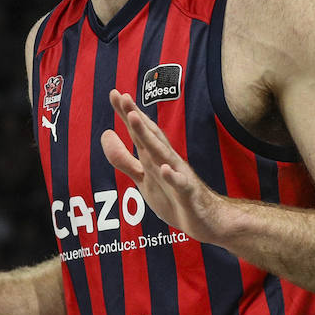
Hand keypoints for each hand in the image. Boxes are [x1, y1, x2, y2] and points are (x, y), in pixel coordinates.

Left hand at [100, 90, 230, 245]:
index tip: (114, 93)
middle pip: (149, 136)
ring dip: (149, 137)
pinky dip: (172, 177)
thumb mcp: (143, 178)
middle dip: (135, 117)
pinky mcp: (188, 194)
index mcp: (154, 157)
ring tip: (134, 119)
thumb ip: (123, 159)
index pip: (139, 132)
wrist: (208, 221)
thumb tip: (105, 134)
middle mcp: (166, 161)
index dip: (126, 114)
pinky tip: (164, 169)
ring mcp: (179, 175)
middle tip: (123, 96)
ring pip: (162, 154)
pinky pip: (180, 185)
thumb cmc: (174, 197)